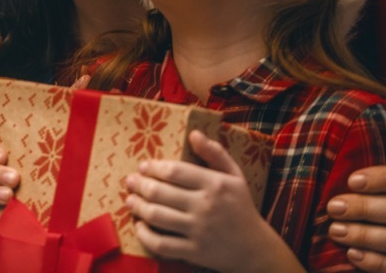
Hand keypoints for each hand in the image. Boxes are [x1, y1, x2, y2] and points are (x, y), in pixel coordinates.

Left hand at [127, 130, 300, 272]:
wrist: (256, 249)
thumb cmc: (241, 207)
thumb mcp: (235, 176)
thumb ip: (215, 153)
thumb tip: (193, 133)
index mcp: (215, 185)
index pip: (174, 171)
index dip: (153, 167)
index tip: (143, 166)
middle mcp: (205, 206)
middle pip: (160, 192)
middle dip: (139, 185)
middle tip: (130, 181)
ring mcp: (199, 230)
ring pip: (157, 216)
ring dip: (137, 206)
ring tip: (129, 200)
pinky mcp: (194, 251)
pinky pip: (162, 244)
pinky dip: (145, 235)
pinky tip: (139, 226)